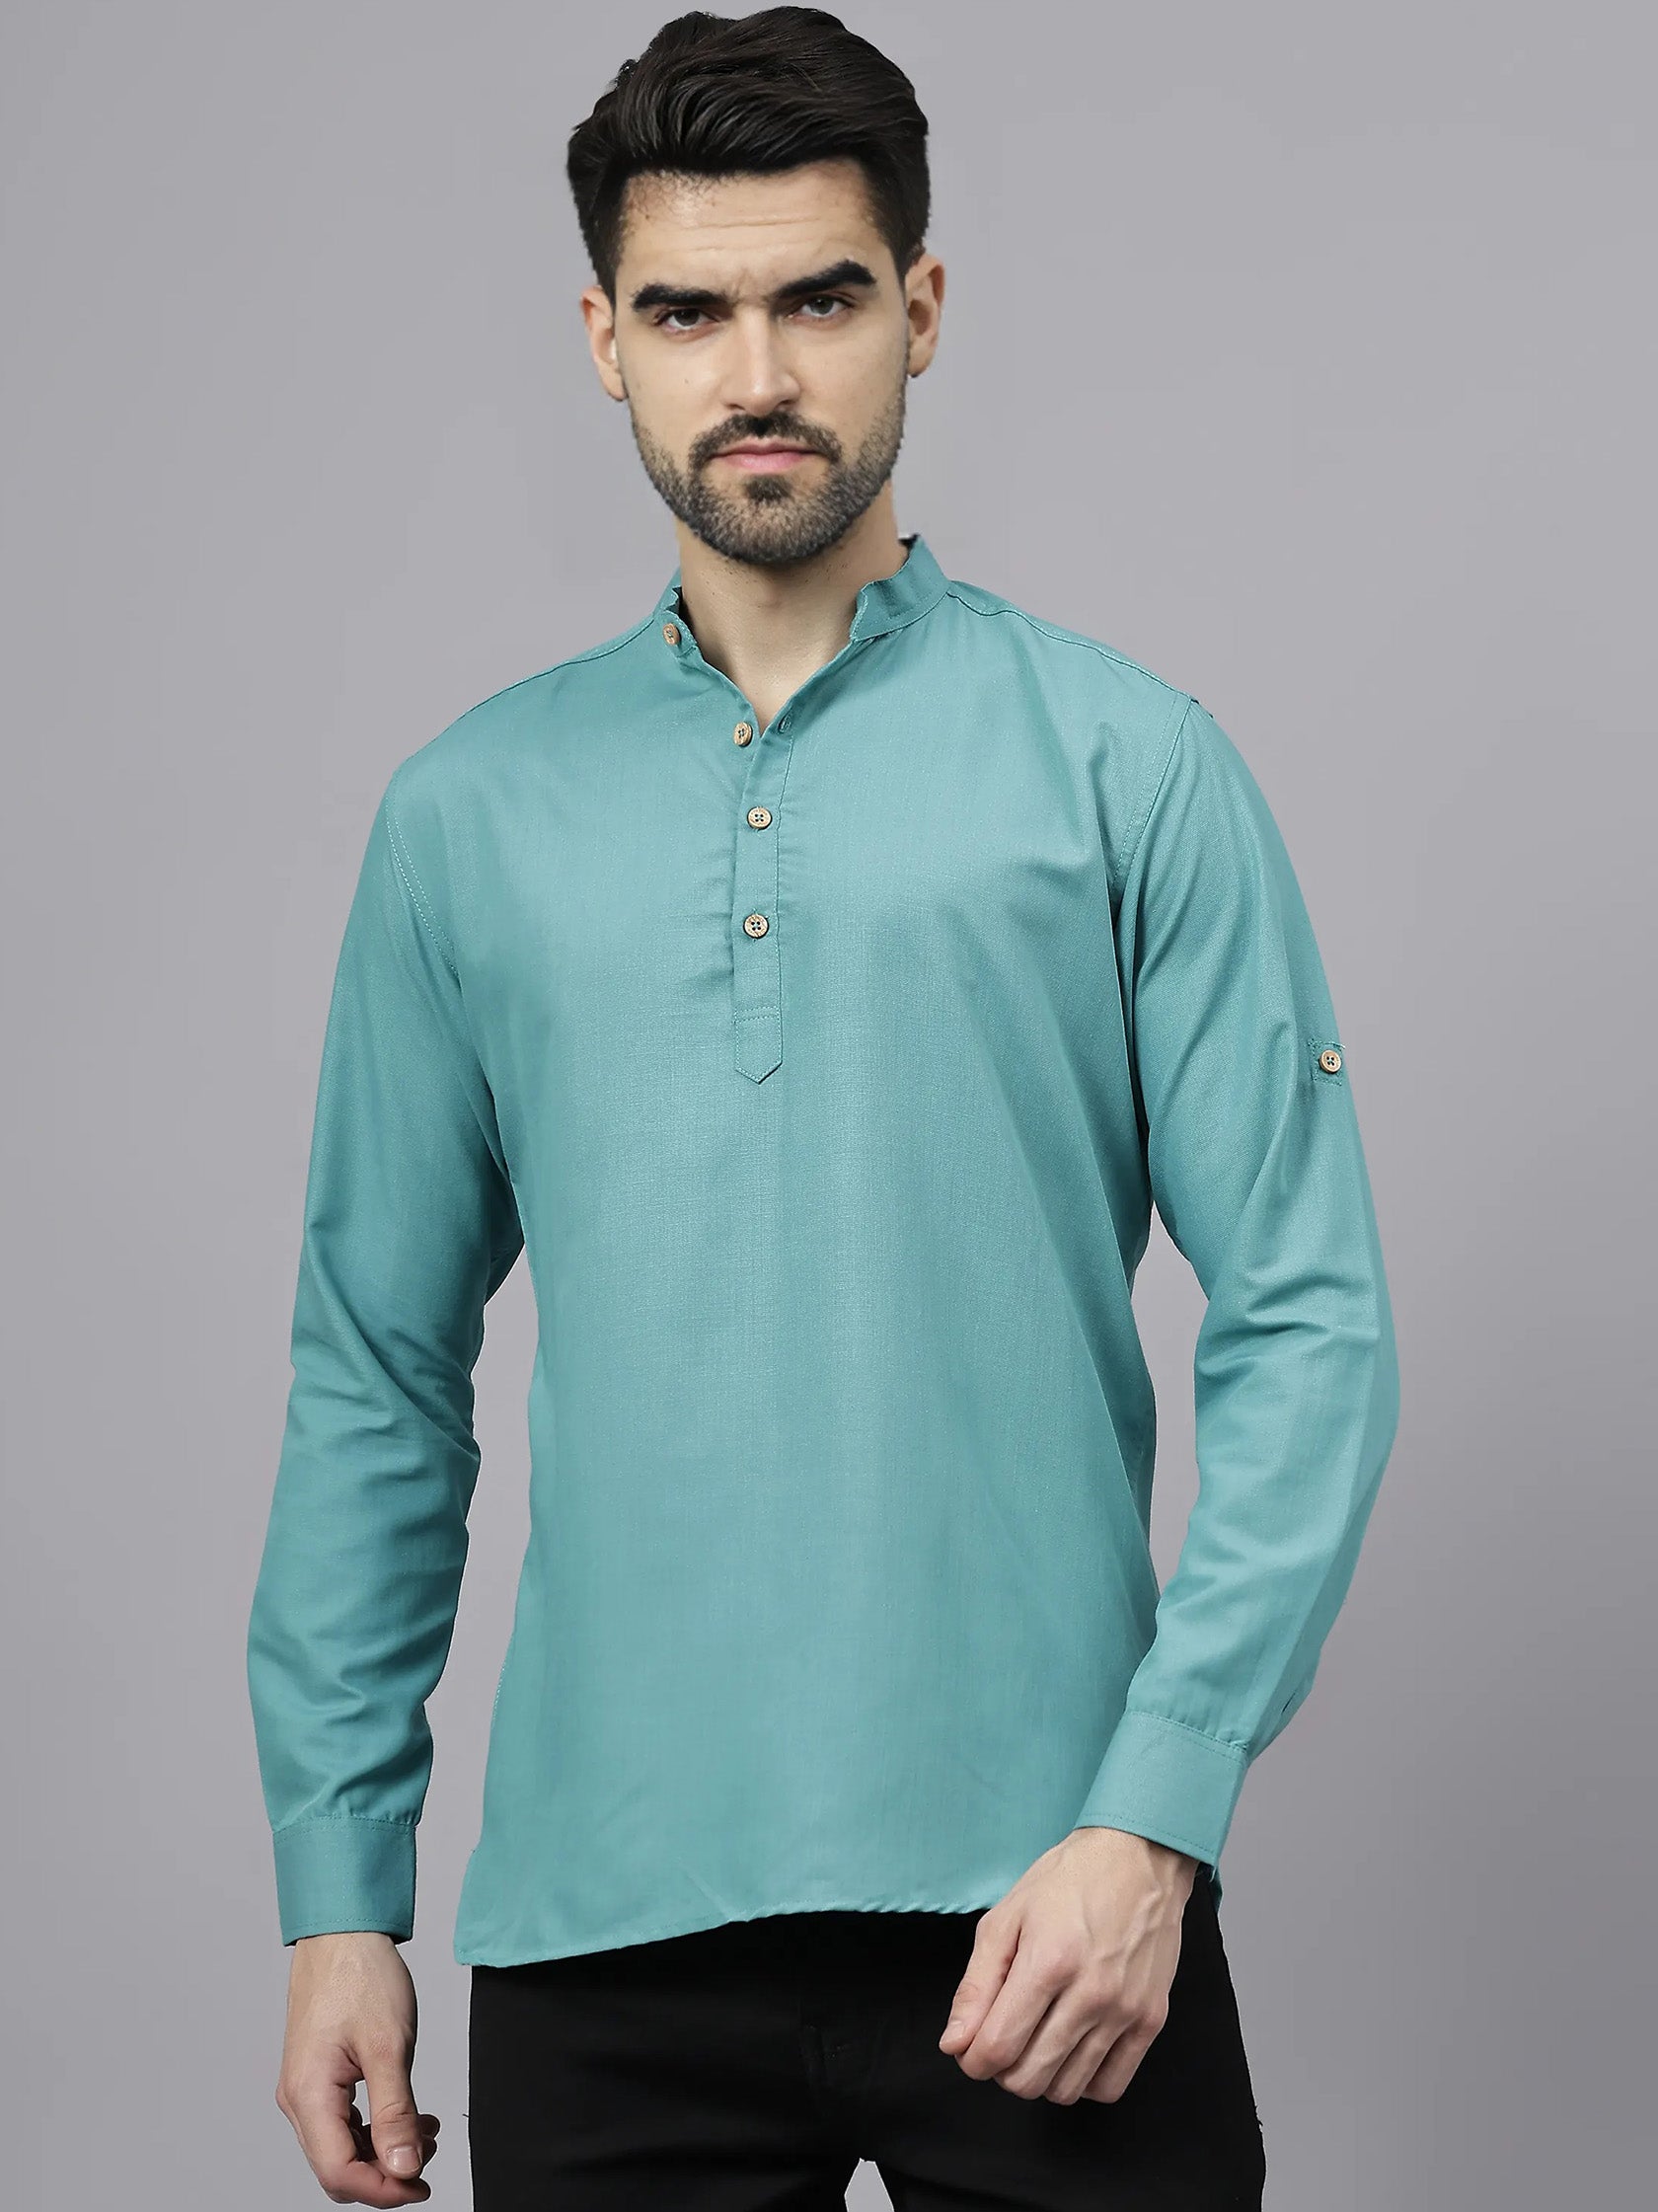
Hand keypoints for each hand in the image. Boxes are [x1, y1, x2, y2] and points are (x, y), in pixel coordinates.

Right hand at [274, 1931, 440, 2203]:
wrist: (343, 1931)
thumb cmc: (361, 1976)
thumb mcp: (389, 2046)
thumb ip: (396, 2112)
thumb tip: (404, 2168)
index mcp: (308, 2095)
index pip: (338, 2172)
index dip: (383, 2189)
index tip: (421, 2183)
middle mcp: (297, 2098)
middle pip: (336, 2166)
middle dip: (385, 2171)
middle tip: (428, 2156)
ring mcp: (304, 2087)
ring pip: (340, 2145)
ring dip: (383, 2148)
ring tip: (426, 2131)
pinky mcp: (317, 2075)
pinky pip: (342, 2120)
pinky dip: (375, 2126)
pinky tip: (408, 2113)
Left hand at [937, 1826, 1198, 2104]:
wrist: (1138, 1857)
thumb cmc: (1067, 1881)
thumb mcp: (1006, 1918)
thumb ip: (976, 1986)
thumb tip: (955, 2044)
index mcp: (1047, 1962)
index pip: (997, 2049)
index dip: (972, 2059)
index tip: (971, 2046)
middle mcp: (1090, 1993)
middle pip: (1028, 2079)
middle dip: (1002, 2069)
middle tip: (1004, 2037)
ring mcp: (1125, 2011)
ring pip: (1067, 2090)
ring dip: (1041, 2076)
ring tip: (1038, 2039)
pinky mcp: (1151, 2021)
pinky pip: (1110, 2087)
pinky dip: (1083, 2081)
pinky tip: (1072, 2050)